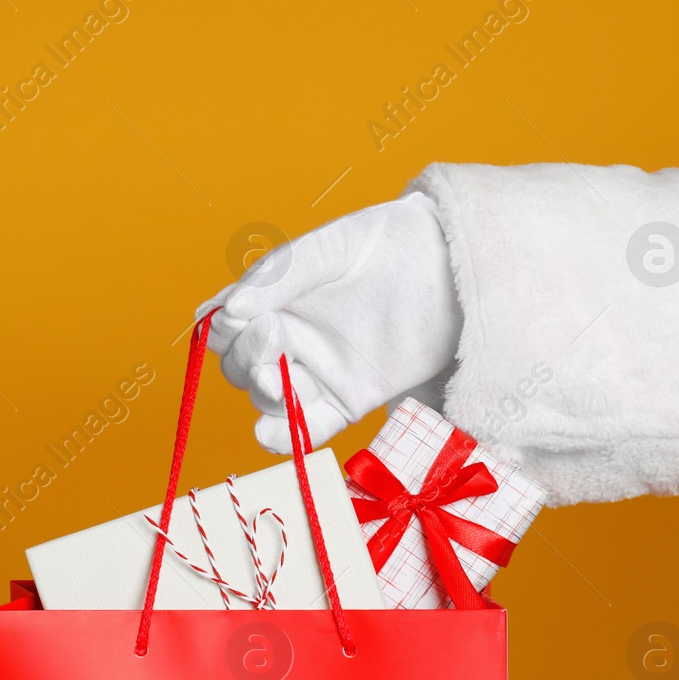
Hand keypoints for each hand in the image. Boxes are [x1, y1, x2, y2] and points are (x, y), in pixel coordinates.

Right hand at [198, 192, 461, 452]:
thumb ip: (277, 276)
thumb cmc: (392, 241)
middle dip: (246, 361)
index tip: (241, 317)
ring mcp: (318, 373)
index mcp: (274, 302)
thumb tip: (226, 310)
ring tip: (280, 378)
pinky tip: (279, 430)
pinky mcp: (349, 400)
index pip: (225, 331)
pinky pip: (308, 428)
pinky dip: (288, 438)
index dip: (223, 332)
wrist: (455, 265)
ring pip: (268, 402)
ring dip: (265, 396)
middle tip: (276, 334)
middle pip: (240, 371)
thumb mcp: (329, 247)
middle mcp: (290, 340)